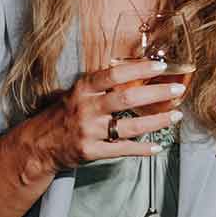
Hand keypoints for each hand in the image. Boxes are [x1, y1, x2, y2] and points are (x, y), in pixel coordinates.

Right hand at [12, 59, 187, 179]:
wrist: (37, 145)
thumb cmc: (62, 115)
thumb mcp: (76, 93)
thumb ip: (100, 85)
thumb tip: (133, 71)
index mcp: (83, 89)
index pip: (114, 74)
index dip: (139, 68)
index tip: (161, 65)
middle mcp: (86, 108)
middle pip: (127, 98)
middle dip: (156, 93)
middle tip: (178, 90)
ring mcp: (89, 131)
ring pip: (130, 126)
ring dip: (157, 121)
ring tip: (176, 116)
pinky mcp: (91, 151)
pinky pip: (123, 149)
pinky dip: (142, 149)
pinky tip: (158, 146)